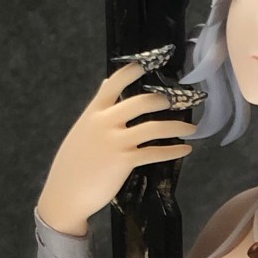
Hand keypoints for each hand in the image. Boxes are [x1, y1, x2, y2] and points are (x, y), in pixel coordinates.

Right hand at [38, 61, 196, 232]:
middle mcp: (105, 122)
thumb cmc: (74, 163)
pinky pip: (156, 152)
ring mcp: (116, 141)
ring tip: (191, 128)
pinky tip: (185, 150)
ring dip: (177, 126)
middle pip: (142, 101)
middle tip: (179, 102)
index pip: (115, 82)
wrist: (65, 194)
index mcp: (94, 112)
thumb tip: (107, 83)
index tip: (150, 63)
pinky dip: (174, 150)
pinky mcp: (125, 160)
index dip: (134, 70)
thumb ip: (97, 107)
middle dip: (164, 100)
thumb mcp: (82, 129)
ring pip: (154, 127)